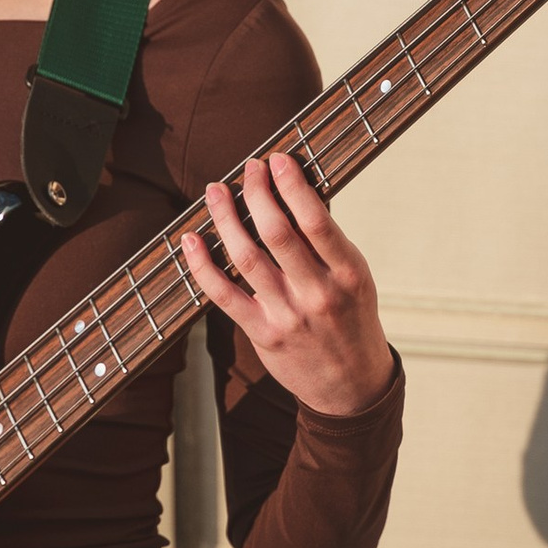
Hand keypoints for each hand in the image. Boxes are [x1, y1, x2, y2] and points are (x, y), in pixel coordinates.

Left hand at [181, 150, 394, 416]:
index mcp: (348, 273)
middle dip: (258, 192)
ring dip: (225, 218)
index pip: (316, 219)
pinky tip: (191, 240)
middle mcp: (317, 293)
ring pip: (246, 257)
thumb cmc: (351, 320)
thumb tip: (294, 193)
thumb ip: (328, 243)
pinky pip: (223, 295)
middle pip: (277, 232)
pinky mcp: (263, 334)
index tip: (277, 160)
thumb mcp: (355, 280)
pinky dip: (202, 265)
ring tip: (216, 190)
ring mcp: (287, 316)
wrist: (352, 387)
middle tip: (249, 168)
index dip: (292, 184)